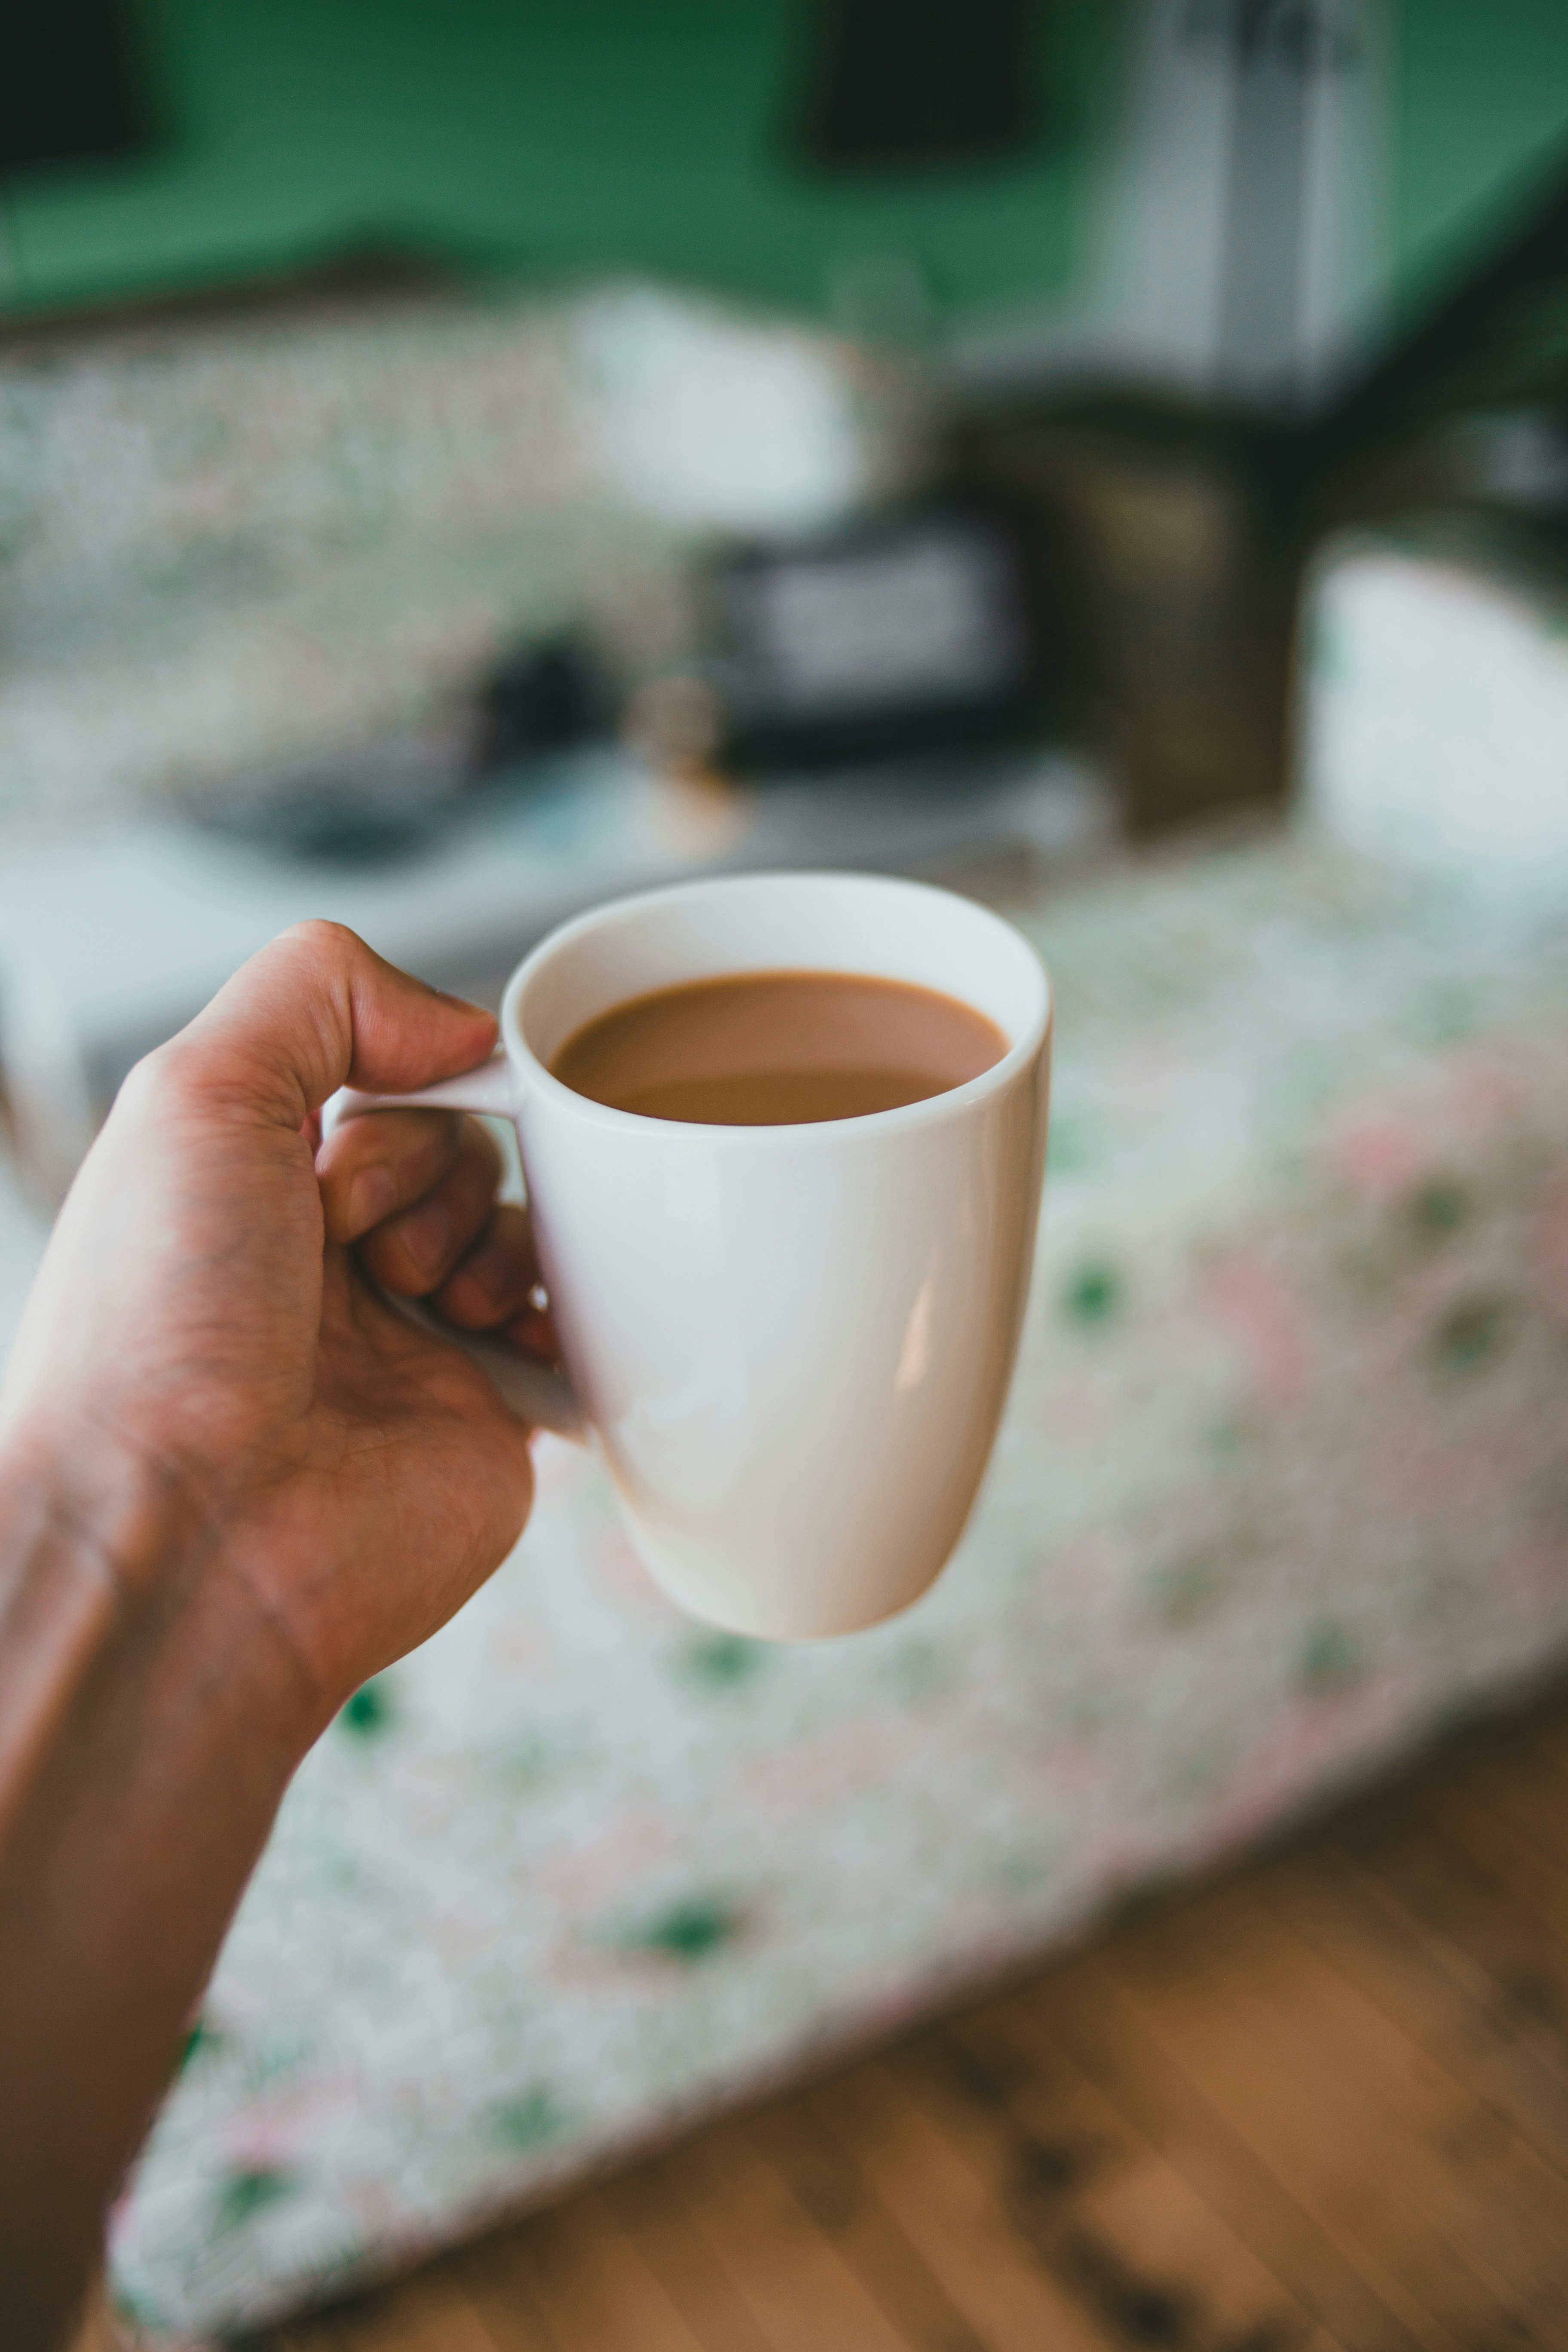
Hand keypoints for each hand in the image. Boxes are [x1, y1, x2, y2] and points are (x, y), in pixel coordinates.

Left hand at [0, 920, 545, 1727]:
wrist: (187, 1533)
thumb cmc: (159, 1329)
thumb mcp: (196, 1091)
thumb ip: (317, 987)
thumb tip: (460, 1022)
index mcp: (250, 1184)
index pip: (381, 1081)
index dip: (390, 1097)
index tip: (341, 1153)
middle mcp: (329, 1260)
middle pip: (460, 1144)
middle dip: (428, 1175)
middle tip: (362, 1249)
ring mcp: (415, 1342)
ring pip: (521, 1226)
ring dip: (485, 1246)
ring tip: (426, 1309)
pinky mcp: (489, 1420)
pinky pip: (575, 1334)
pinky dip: (566, 1322)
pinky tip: (508, 1342)